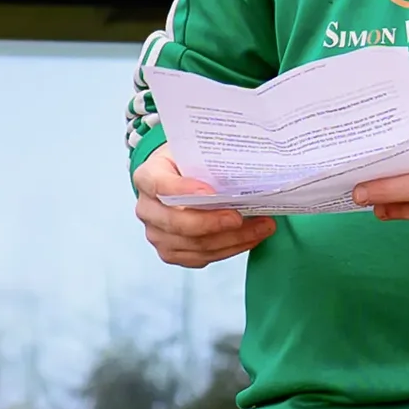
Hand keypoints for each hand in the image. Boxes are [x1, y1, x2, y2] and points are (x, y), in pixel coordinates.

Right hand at [135, 146, 272, 267]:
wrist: (175, 179)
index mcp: (147, 176)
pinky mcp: (171, 252)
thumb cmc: (186, 164)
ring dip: (232, 239)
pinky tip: (250, 238)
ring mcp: (157, 234)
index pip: (160, 185)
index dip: (184, 190)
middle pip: (178, 223)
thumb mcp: (192, 151)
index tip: (211, 193)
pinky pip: (201, 257)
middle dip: (214, 223)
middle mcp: (147, 209)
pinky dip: (229, 249)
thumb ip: (209, 159)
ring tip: (261, 227)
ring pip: (194, 244)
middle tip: (241, 217)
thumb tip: (247, 168)